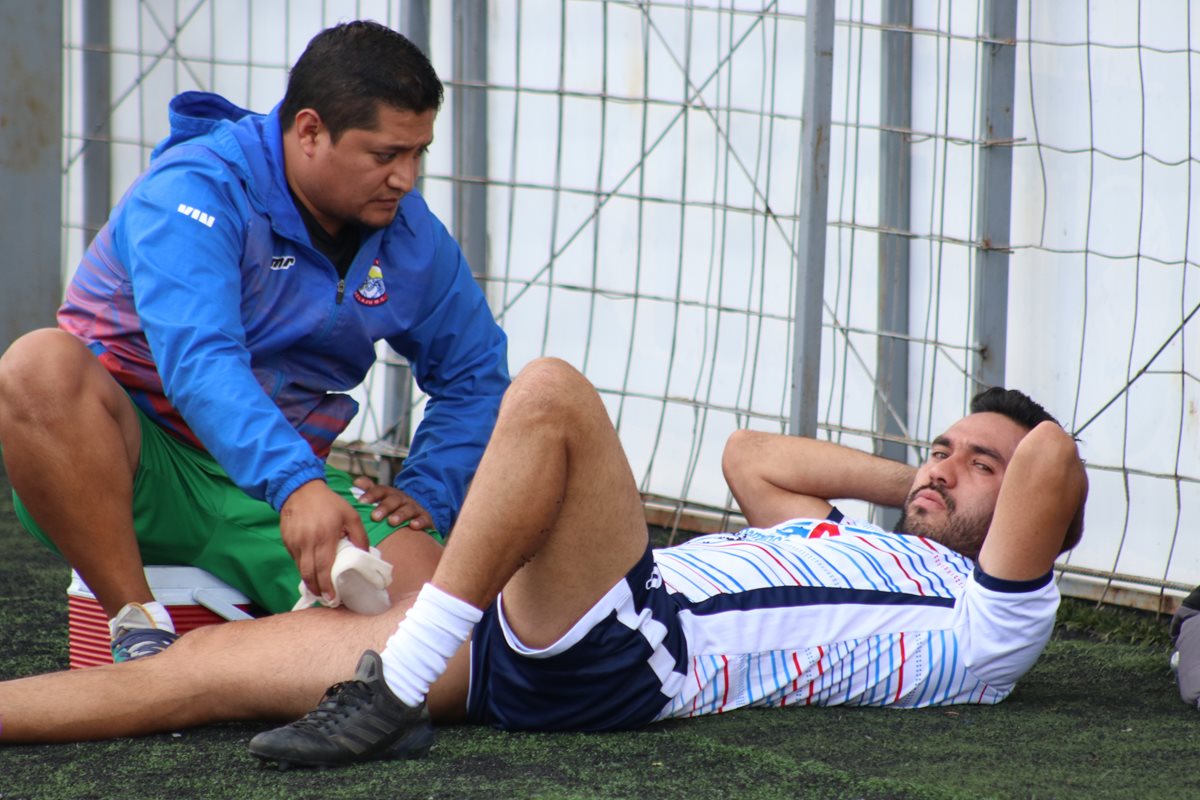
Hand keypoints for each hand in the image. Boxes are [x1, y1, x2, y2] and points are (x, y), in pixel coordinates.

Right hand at [280, 480, 369, 601]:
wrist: (300, 489)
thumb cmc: (329, 503)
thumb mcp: (350, 514)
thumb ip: (359, 535)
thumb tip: (364, 553)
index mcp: (324, 537)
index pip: (324, 568)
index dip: (327, 585)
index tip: (331, 598)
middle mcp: (307, 542)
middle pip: (308, 574)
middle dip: (316, 589)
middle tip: (325, 598)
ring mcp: (294, 542)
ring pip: (300, 568)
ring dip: (308, 581)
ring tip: (318, 589)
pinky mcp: (286, 541)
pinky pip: (295, 559)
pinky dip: (302, 567)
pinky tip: (310, 569)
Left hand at [352, 476, 434, 530]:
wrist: (418, 514)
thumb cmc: (395, 507)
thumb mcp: (383, 498)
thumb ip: (370, 490)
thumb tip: (356, 482)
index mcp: (390, 494)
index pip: (380, 490)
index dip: (371, 495)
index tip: (361, 501)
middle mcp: (403, 499)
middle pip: (394, 500)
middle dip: (384, 507)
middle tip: (374, 517)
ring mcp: (414, 508)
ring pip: (408, 509)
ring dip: (400, 515)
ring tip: (392, 522)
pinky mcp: (425, 518)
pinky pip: (424, 519)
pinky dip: (420, 522)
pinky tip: (414, 526)